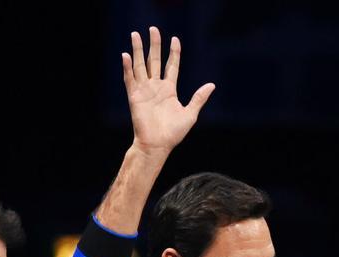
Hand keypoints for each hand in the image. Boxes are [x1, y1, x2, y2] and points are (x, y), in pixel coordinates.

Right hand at [123, 27, 214, 158]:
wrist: (157, 145)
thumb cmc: (173, 133)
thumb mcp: (191, 114)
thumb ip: (198, 98)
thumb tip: (212, 85)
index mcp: (169, 90)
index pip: (171, 66)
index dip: (174, 52)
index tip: (175, 39)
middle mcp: (155, 87)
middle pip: (154, 60)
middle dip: (154, 44)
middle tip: (153, 29)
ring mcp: (144, 91)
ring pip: (140, 65)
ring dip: (138, 50)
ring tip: (136, 34)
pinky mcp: (134, 97)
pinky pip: (130, 79)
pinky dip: (127, 67)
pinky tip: (126, 55)